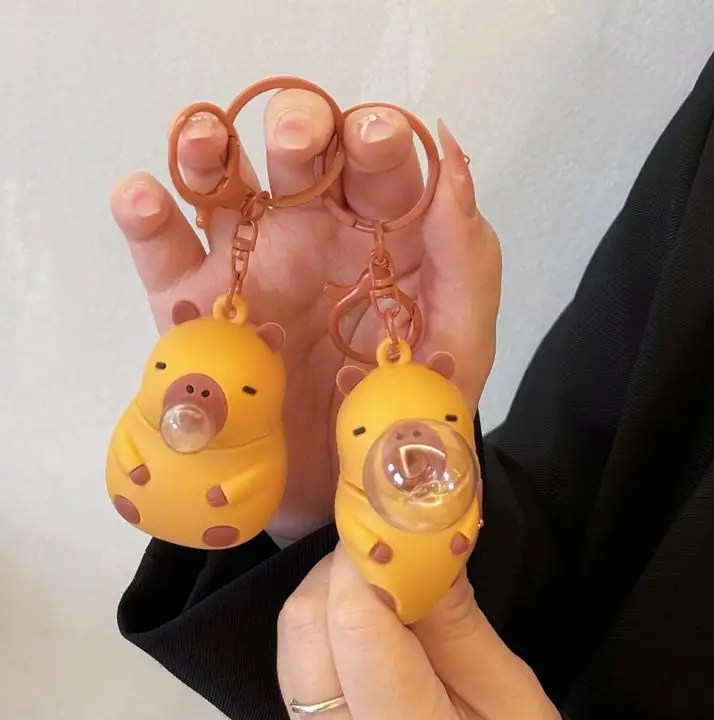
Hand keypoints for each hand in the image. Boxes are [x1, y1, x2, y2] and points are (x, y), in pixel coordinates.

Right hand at [110, 92, 500, 540]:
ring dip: (207, 148)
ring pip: (222, 185)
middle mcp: (314, 237)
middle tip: (299, 142)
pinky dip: (147, 218)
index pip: (380, 165)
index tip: (375, 144)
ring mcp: (250, 268)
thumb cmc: (406, 415)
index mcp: (383, 240)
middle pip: (300, 156)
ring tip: (204, 146)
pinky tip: (143, 199)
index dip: (377, 138)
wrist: (342, 494)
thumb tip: (453, 158)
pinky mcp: (196, 310)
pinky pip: (163, 253)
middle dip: (299, 128)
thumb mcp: (458, 347)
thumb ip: (466, 259)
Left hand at [277, 548, 564, 719]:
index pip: (358, 626)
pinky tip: (358, 615)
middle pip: (306, 625)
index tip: (391, 523)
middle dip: (339, 567)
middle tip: (381, 543)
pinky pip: (294, 664)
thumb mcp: (515, 706)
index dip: (366, 561)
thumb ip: (463, 628)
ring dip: (325, 590)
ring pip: (290, 640)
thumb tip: (423, 550)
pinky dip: (320, 621)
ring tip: (372, 575)